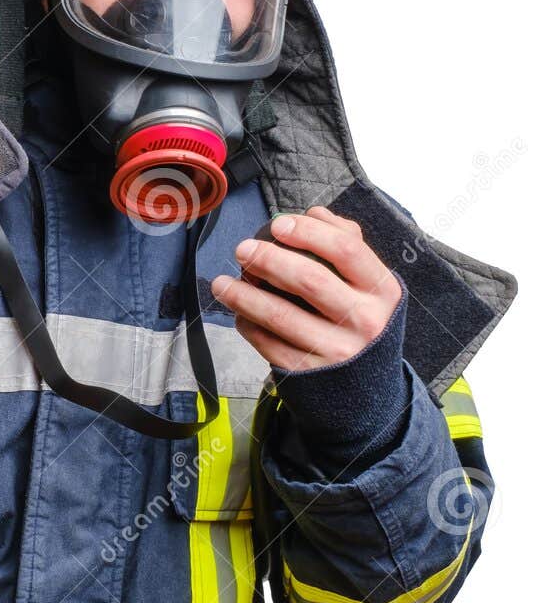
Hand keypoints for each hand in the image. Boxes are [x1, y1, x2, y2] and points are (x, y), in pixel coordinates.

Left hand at [209, 205, 401, 372]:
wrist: (367, 389)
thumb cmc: (360, 323)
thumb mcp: (370, 286)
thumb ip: (348, 243)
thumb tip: (316, 214)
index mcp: (381, 290)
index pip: (346, 250)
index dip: (308, 232)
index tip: (278, 225)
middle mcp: (363, 321)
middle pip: (310, 280)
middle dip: (268, 259)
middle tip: (243, 249)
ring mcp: (336, 350)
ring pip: (280, 315)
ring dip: (243, 295)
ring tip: (221, 283)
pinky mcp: (309, 373)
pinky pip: (268, 343)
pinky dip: (247, 324)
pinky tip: (238, 313)